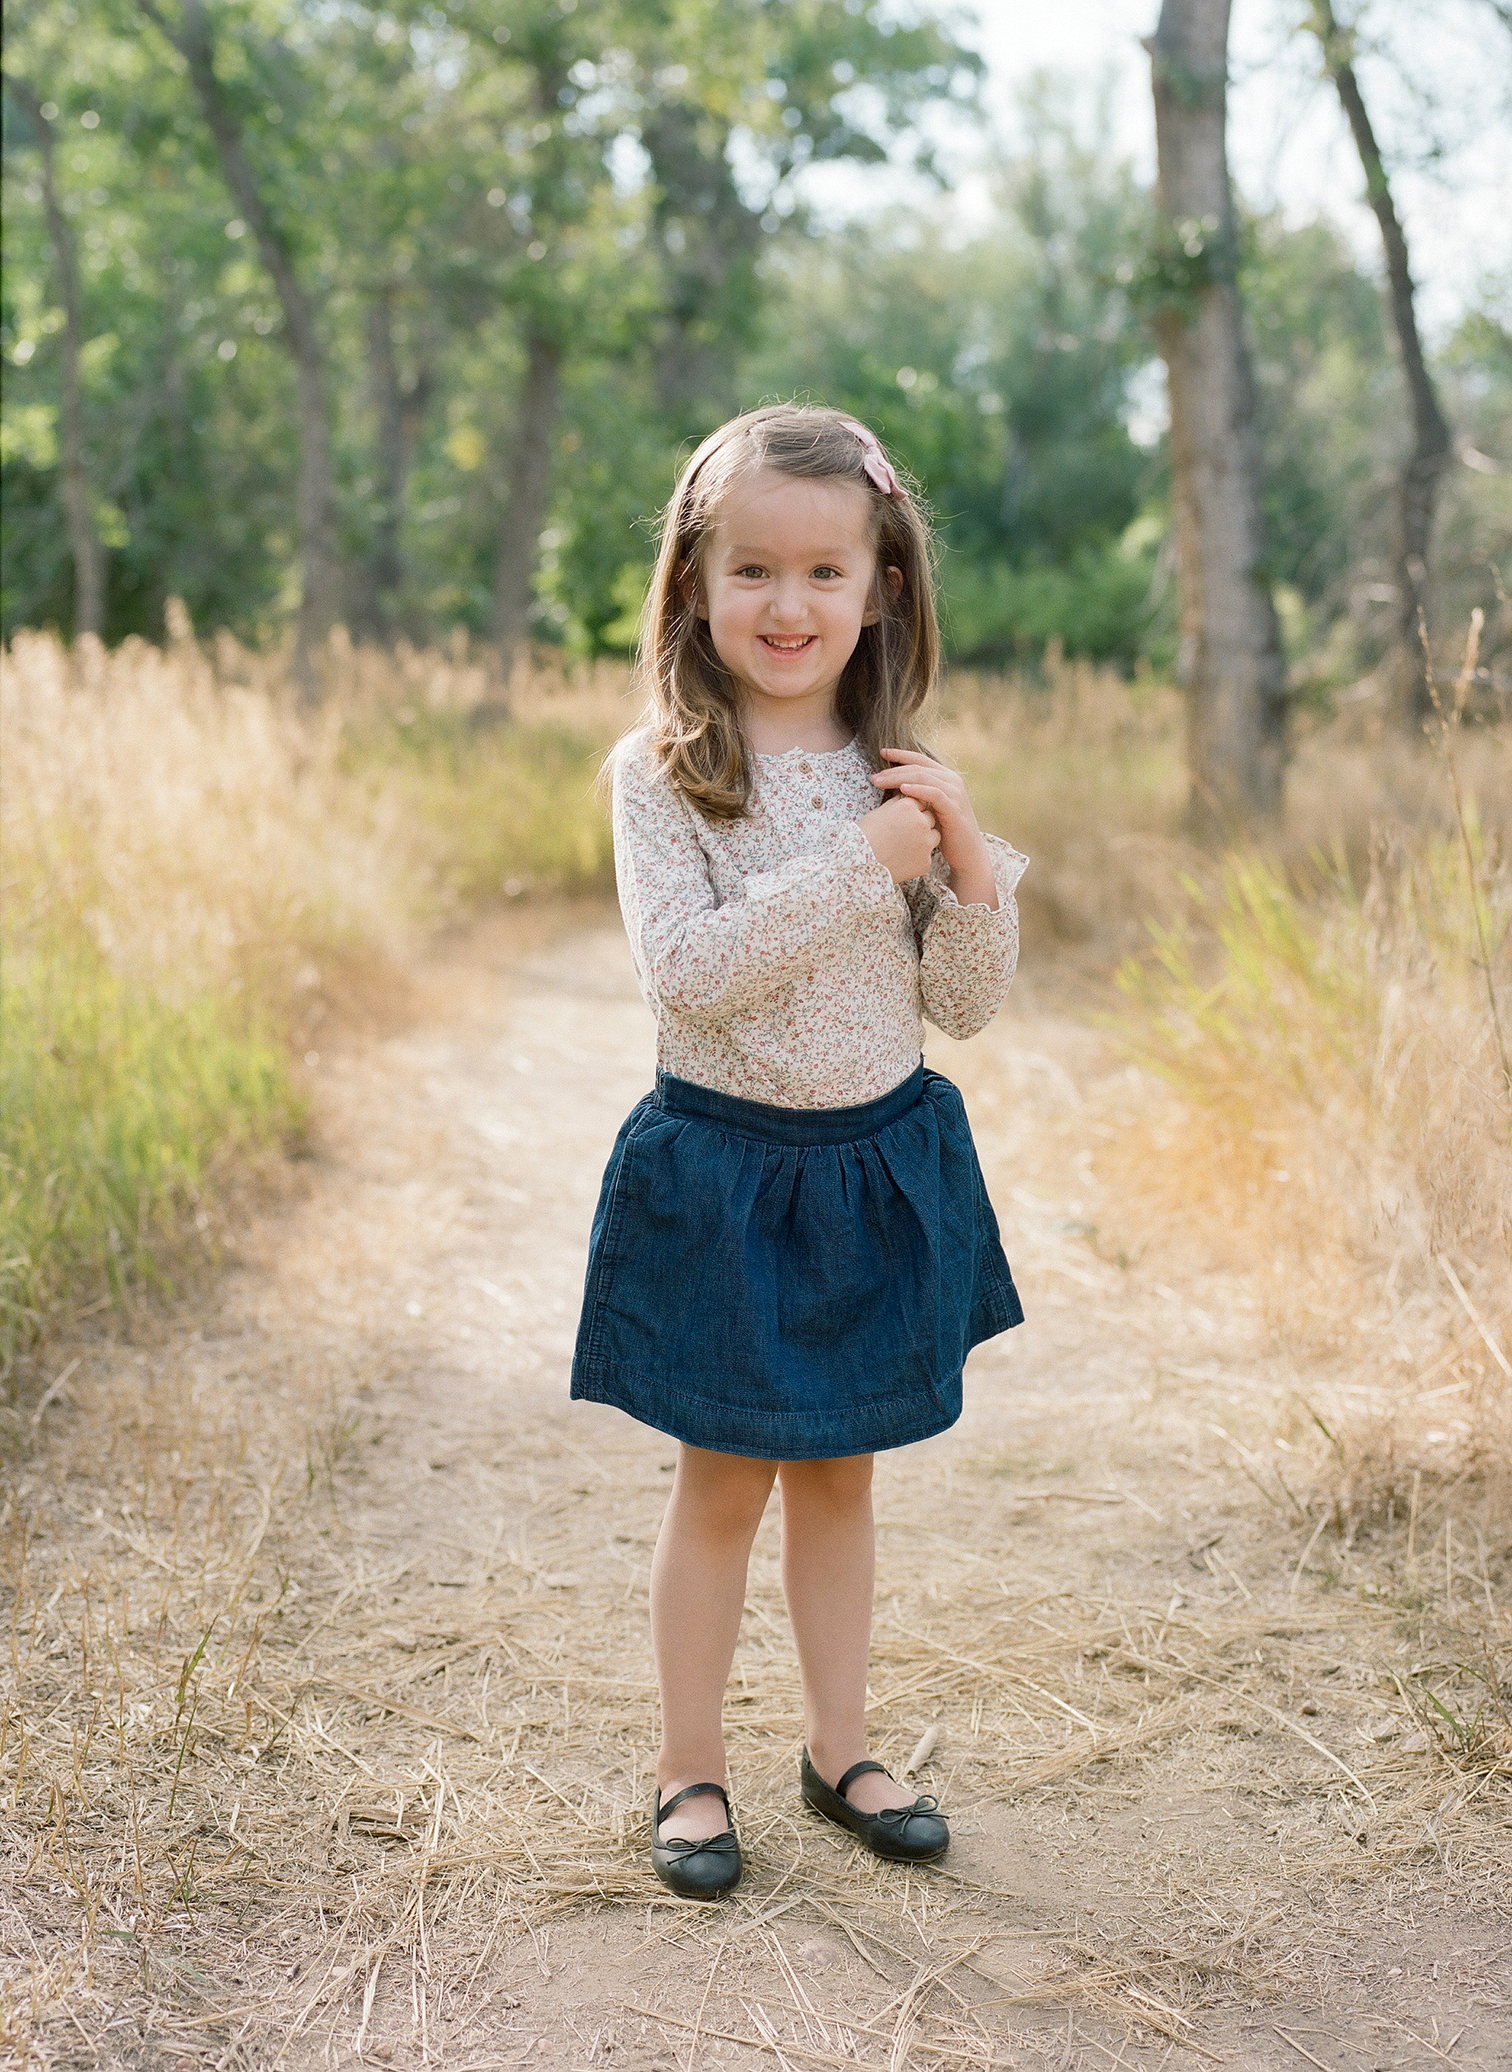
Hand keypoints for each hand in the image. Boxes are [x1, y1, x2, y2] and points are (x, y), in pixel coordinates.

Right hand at [858, 794, 939, 884]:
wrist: (859, 863)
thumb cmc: (864, 836)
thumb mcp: (879, 812)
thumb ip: (898, 803)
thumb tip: (906, 796)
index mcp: (908, 807)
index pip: (920, 801)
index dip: (913, 809)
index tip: (903, 816)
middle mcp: (920, 823)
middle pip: (930, 817)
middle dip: (921, 822)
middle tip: (903, 831)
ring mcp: (925, 844)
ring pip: (934, 835)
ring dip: (925, 838)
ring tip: (905, 844)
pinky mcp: (925, 862)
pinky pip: (927, 855)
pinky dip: (918, 856)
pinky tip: (903, 858)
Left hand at [870, 749, 997, 908]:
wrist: (967, 852)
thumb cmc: (944, 831)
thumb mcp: (929, 808)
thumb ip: (918, 794)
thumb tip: (894, 786)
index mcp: (946, 777)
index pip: (920, 759)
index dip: (901, 754)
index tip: (882, 752)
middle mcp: (952, 780)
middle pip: (918, 767)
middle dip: (893, 770)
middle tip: (874, 777)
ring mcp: (955, 793)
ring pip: (923, 777)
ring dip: (899, 778)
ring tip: (880, 782)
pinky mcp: (954, 807)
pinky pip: (934, 794)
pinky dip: (918, 789)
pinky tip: (902, 789)